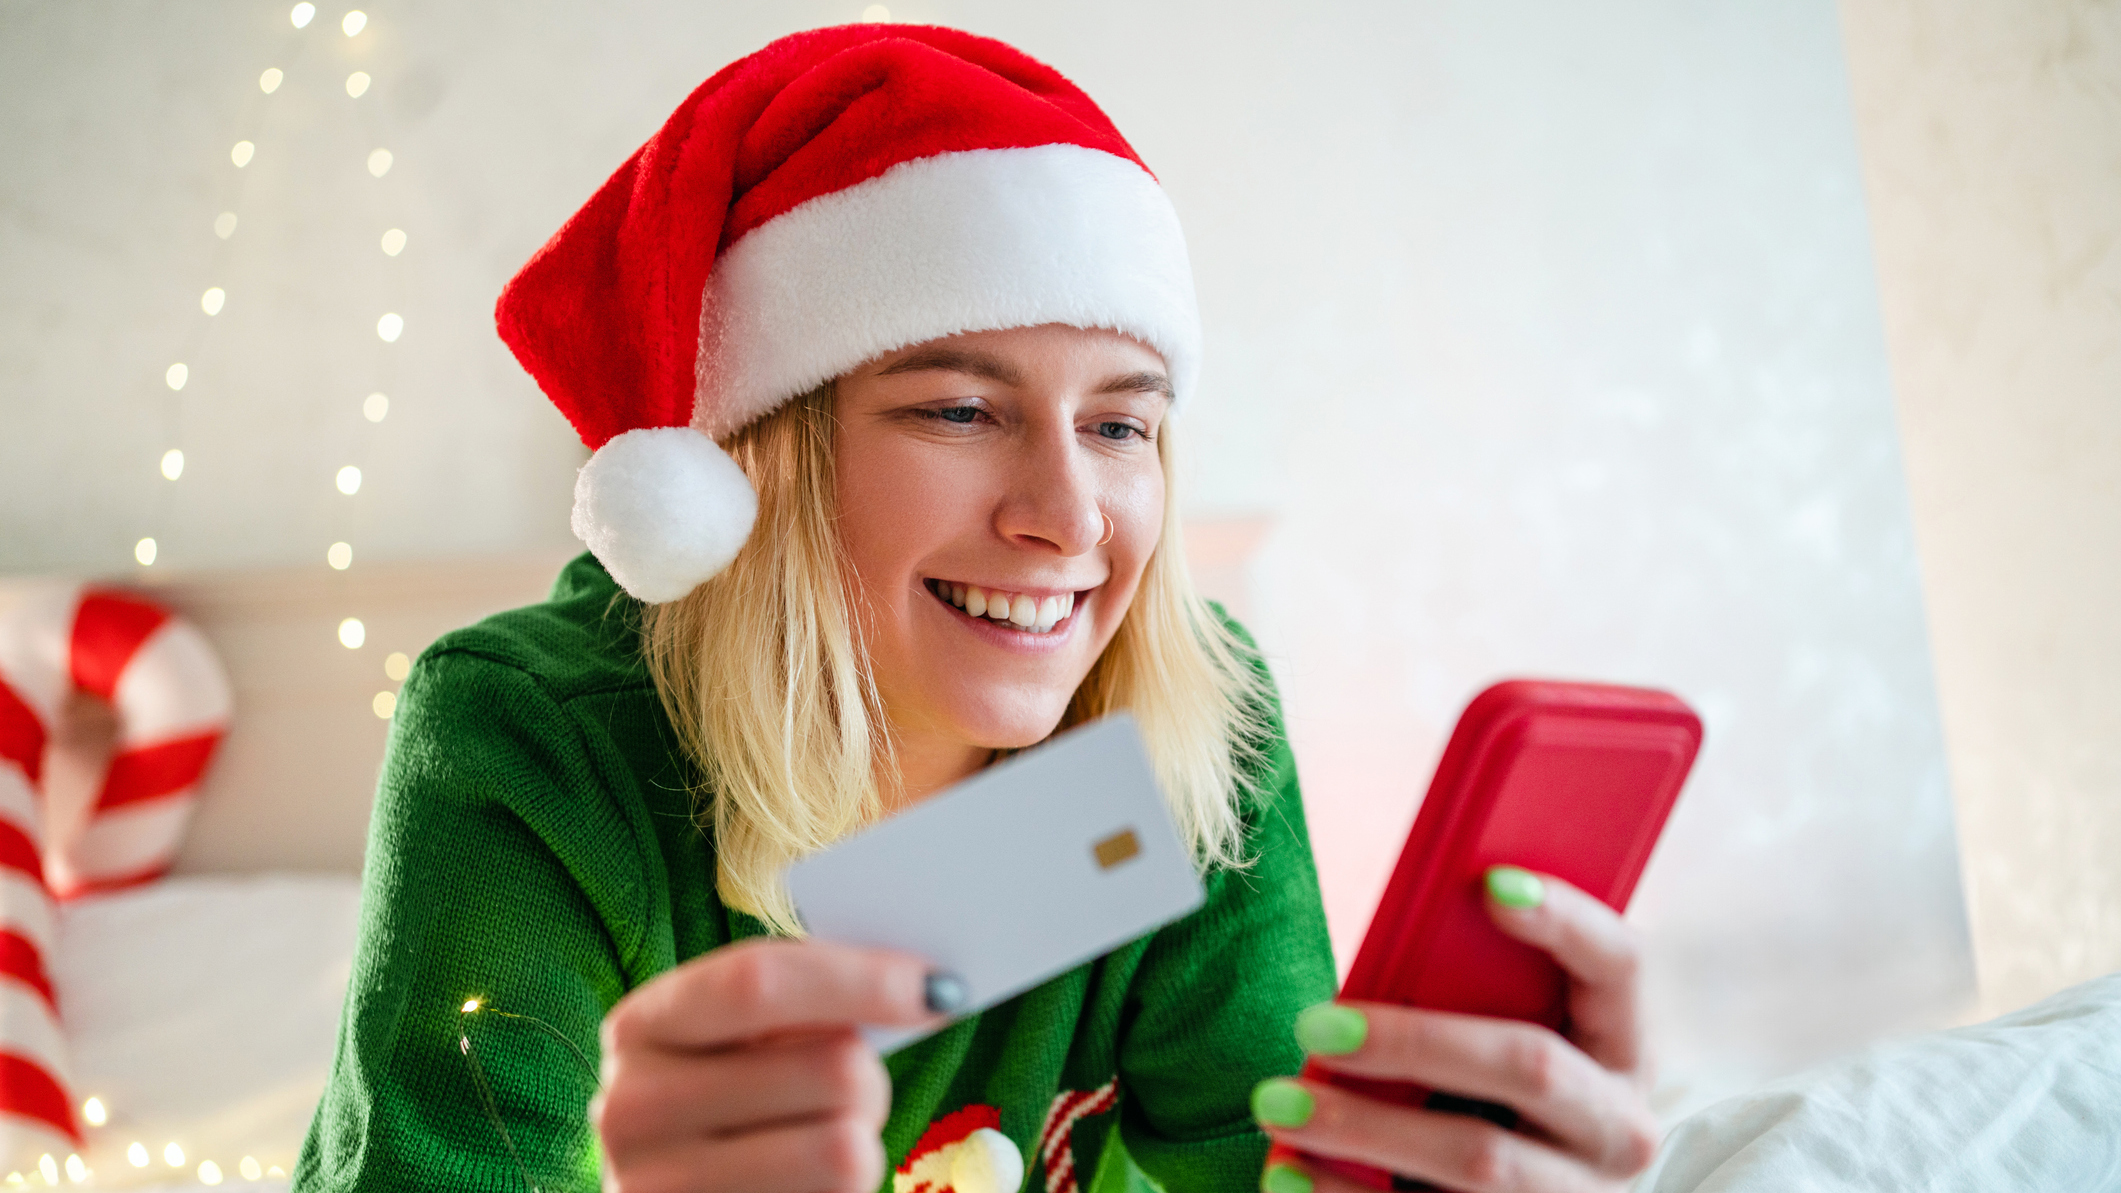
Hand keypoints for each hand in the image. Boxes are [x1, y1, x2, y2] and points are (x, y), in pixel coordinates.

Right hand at [593, 938, 956, 1192]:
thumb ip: (804, 1003)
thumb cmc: (733, 1101)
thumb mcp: (742, 1039)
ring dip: (863, 1143)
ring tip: (824, 1142)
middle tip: (855, 1092)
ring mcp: (659, 1187)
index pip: (760, 982)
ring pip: (846, 1150)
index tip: (940, 989)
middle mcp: (633, 1107)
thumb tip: (926, 990)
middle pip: (831, 1068)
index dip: (863, 980)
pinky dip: (843, 1192)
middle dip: (872, 1077)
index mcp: (643, 1025)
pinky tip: (804, 1184)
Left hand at [1253, 869, 1658, 1192]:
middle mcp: (1618, 1127)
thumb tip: (1389, 937)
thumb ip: (1476, 984)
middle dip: (1415, 1041)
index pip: (1618, 962)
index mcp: (1625, 1044)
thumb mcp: (1517, 1029)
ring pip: (1478, 1161)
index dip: (1566, 920)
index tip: (1490, 883)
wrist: (1538, 1187)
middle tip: (1316, 1025)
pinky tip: (1289, 1175)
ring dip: (1366, 1131)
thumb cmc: (1502, 1086)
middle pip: (1532, 1066)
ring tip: (1278, 1104)